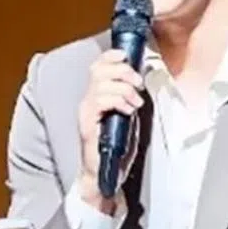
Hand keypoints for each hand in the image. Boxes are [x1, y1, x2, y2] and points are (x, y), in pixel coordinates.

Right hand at [77, 47, 144, 207]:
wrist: (105, 172)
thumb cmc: (117, 146)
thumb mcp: (127, 115)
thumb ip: (129, 97)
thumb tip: (141, 80)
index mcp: (97, 95)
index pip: (98, 65)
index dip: (112, 56)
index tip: (128, 56)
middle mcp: (87, 100)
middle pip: (99, 69)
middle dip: (123, 71)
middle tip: (138, 83)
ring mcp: (86, 112)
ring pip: (102, 83)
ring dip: (125, 89)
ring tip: (135, 103)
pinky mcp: (88, 123)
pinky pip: (101, 100)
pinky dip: (118, 101)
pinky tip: (127, 111)